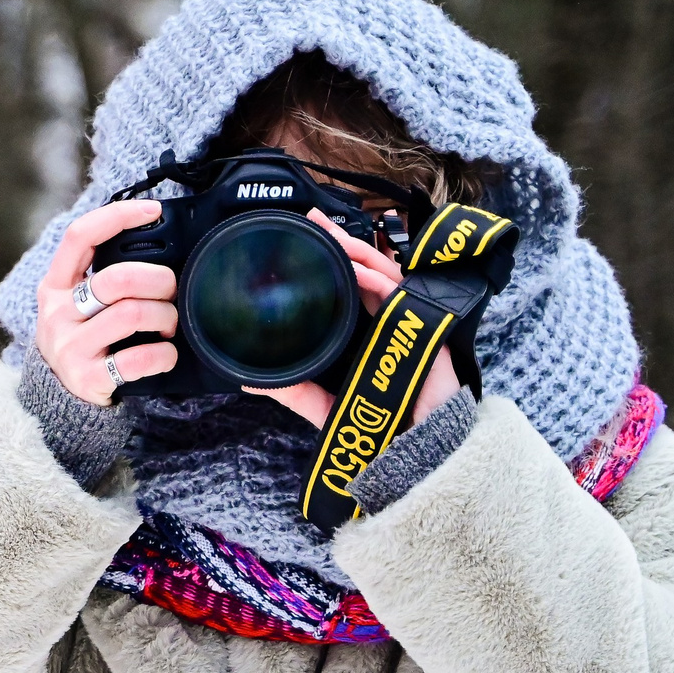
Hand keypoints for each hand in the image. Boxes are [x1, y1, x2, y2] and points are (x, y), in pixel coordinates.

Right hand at [36, 199, 178, 404]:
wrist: (59, 398)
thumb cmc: (82, 338)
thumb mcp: (76, 303)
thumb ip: (100, 275)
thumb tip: (151, 236)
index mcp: (55, 286)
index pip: (80, 237)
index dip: (117, 217)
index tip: (151, 211)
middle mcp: (58, 314)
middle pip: (117, 279)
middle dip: (158, 280)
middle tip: (171, 291)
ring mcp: (70, 347)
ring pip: (132, 314)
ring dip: (165, 317)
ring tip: (170, 324)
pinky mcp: (88, 378)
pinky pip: (137, 359)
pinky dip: (164, 355)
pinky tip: (166, 354)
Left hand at [246, 210, 458, 429]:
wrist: (416, 454)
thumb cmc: (376, 429)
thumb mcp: (324, 406)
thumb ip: (294, 391)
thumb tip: (249, 380)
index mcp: (367, 334)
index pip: (351, 286)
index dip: (334, 261)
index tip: (306, 239)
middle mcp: (387, 322)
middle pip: (367, 270)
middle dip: (342, 240)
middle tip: (313, 218)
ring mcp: (407, 321)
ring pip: (384, 273)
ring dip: (357, 250)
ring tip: (329, 232)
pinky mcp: (424, 329)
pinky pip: (399, 295)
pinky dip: (376, 278)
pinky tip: (353, 267)